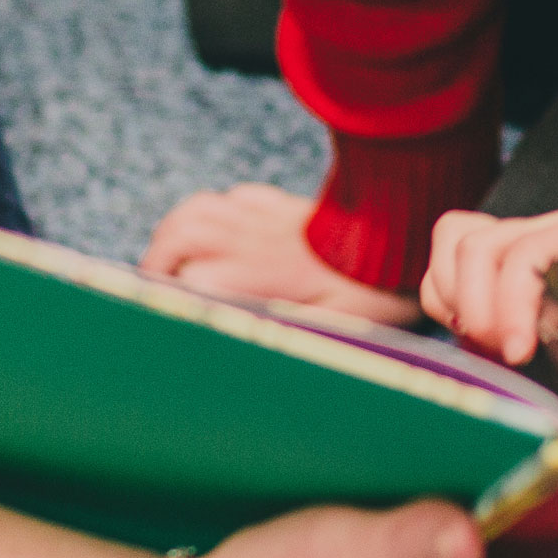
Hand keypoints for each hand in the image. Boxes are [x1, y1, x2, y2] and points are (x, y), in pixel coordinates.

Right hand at [142, 182, 419, 326]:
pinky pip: (233, 198)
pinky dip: (215, 214)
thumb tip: (240, 359)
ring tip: (169, 261)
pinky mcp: (278, 205)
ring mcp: (262, 217)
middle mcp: (249, 239)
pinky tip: (217, 234)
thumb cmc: (370, 294)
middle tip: (154, 290)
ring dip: (176, 233)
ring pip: (198, 210)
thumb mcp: (327, 333)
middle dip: (158, 261)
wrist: (403, 238)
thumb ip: (278, 338)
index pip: (190, 283)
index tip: (161, 319)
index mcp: (257, 275)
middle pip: (180, 235)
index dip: (172, 300)